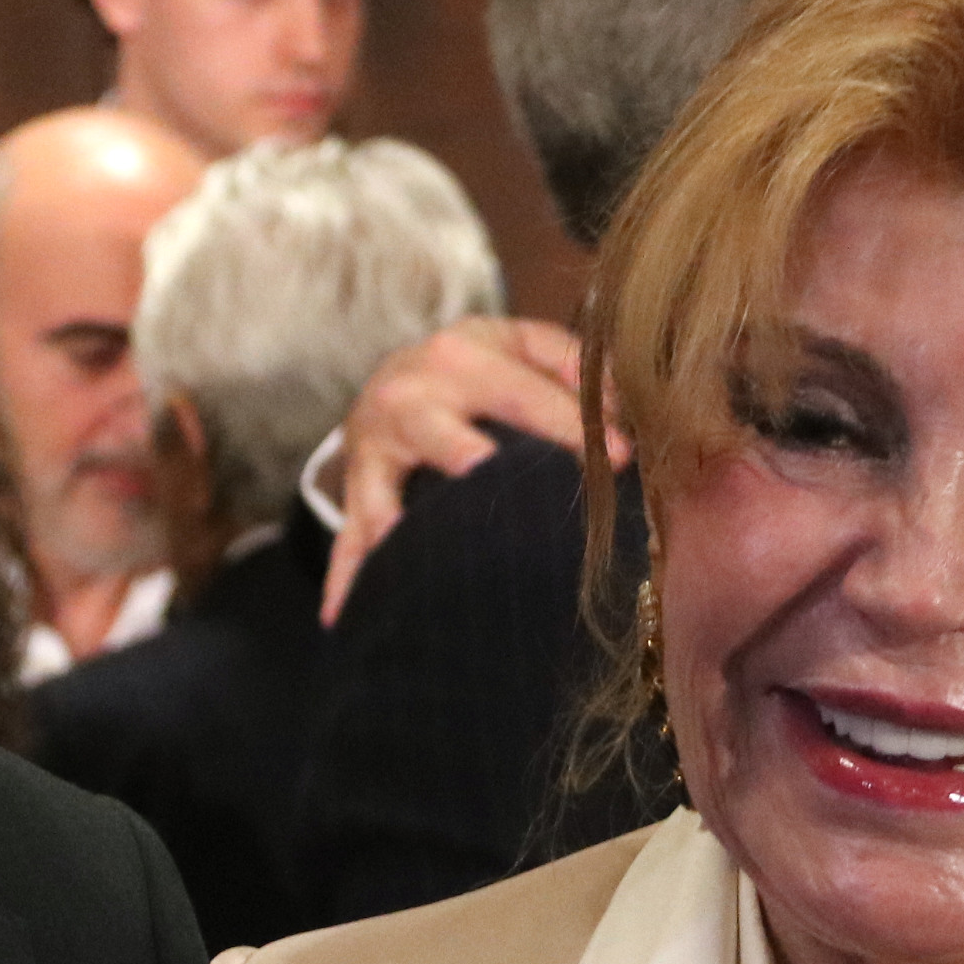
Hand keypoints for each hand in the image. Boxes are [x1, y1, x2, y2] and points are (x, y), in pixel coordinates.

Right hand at [318, 317, 600, 623]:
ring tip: (418, 561)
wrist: (391, 378)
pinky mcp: (357, 491)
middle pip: (444, 438)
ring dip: (397, 529)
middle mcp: (408, 400)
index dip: (572, 425)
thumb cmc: (474, 369)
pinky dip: (345, 580)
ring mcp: (375, 452)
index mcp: (457, 357)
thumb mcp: (519, 344)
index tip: (621, 459)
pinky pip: (348, 540)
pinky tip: (342, 619)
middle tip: (522, 503)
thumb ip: (568, 361)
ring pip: (385, 494)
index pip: (520, 394)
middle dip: (478, 468)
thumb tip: (616, 406)